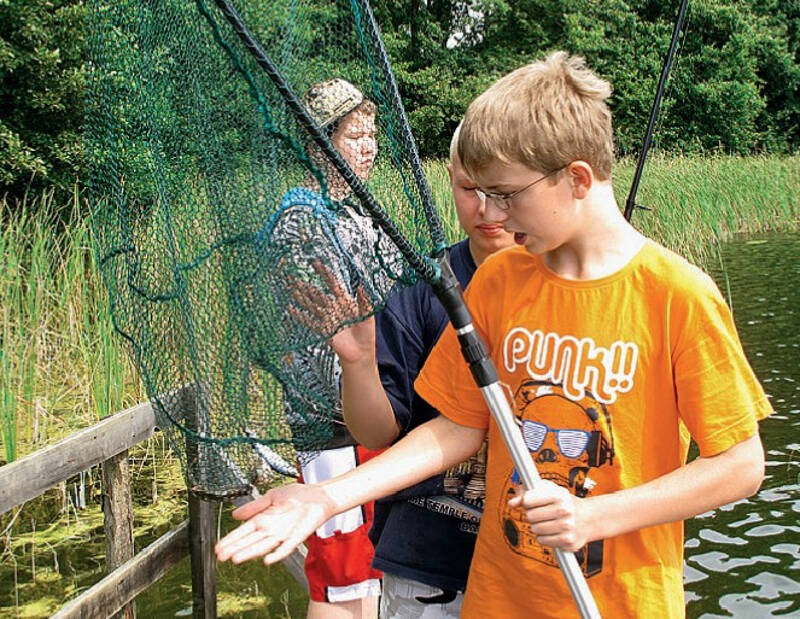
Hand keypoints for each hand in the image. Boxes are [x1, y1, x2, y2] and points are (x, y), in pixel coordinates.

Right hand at [215, 483, 335, 564]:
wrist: (317, 495)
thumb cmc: (296, 495)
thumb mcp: (271, 496)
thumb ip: (254, 506)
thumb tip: (234, 514)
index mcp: (263, 519)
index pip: (243, 532)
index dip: (231, 540)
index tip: (218, 548)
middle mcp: (270, 529)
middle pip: (249, 541)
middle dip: (235, 549)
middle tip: (220, 557)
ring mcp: (282, 535)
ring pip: (263, 547)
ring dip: (250, 553)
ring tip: (235, 559)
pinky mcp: (296, 538)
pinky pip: (285, 549)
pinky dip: (277, 555)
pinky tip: (267, 561)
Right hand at [288, 260, 374, 362]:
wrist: (361, 352)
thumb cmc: (366, 334)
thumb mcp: (368, 314)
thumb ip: (364, 300)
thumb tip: (360, 284)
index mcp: (345, 301)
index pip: (332, 283)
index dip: (324, 273)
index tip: (315, 263)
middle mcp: (333, 307)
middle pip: (317, 293)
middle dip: (305, 286)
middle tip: (294, 277)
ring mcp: (327, 318)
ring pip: (311, 305)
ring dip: (301, 297)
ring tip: (290, 289)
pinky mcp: (323, 329)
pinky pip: (309, 321)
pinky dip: (300, 316)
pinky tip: (291, 309)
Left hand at [508, 480, 590, 551]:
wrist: (589, 518)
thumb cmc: (564, 502)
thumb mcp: (548, 490)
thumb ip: (527, 492)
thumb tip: (512, 503)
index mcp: (558, 495)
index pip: (528, 500)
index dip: (526, 502)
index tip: (531, 502)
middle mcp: (564, 510)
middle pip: (530, 516)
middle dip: (532, 515)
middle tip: (541, 513)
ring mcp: (567, 527)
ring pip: (535, 529)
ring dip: (538, 527)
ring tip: (548, 522)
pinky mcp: (568, 541)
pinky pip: (542, 541)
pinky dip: (544, 537)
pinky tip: (553, 531)